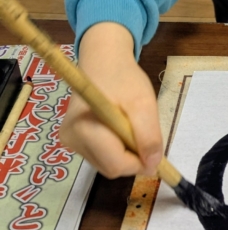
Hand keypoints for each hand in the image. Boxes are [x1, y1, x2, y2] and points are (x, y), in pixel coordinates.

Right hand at [59, 22, 163, 178]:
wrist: (102, 61)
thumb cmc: (123, 78)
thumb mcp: (143, 103)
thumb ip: (148, 136)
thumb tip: (152, 166)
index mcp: (84, 130)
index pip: (116, 165)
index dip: (140, 163)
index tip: (155, 149)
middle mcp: (72, 140)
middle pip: (112, 167)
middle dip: (134, 157)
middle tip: (141, 130)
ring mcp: (70, 142)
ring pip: (109, 164)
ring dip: (126, 152)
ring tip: (129, 125)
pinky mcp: (74, 141)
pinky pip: (103, 156)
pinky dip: (118, 149)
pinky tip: (119, 128)